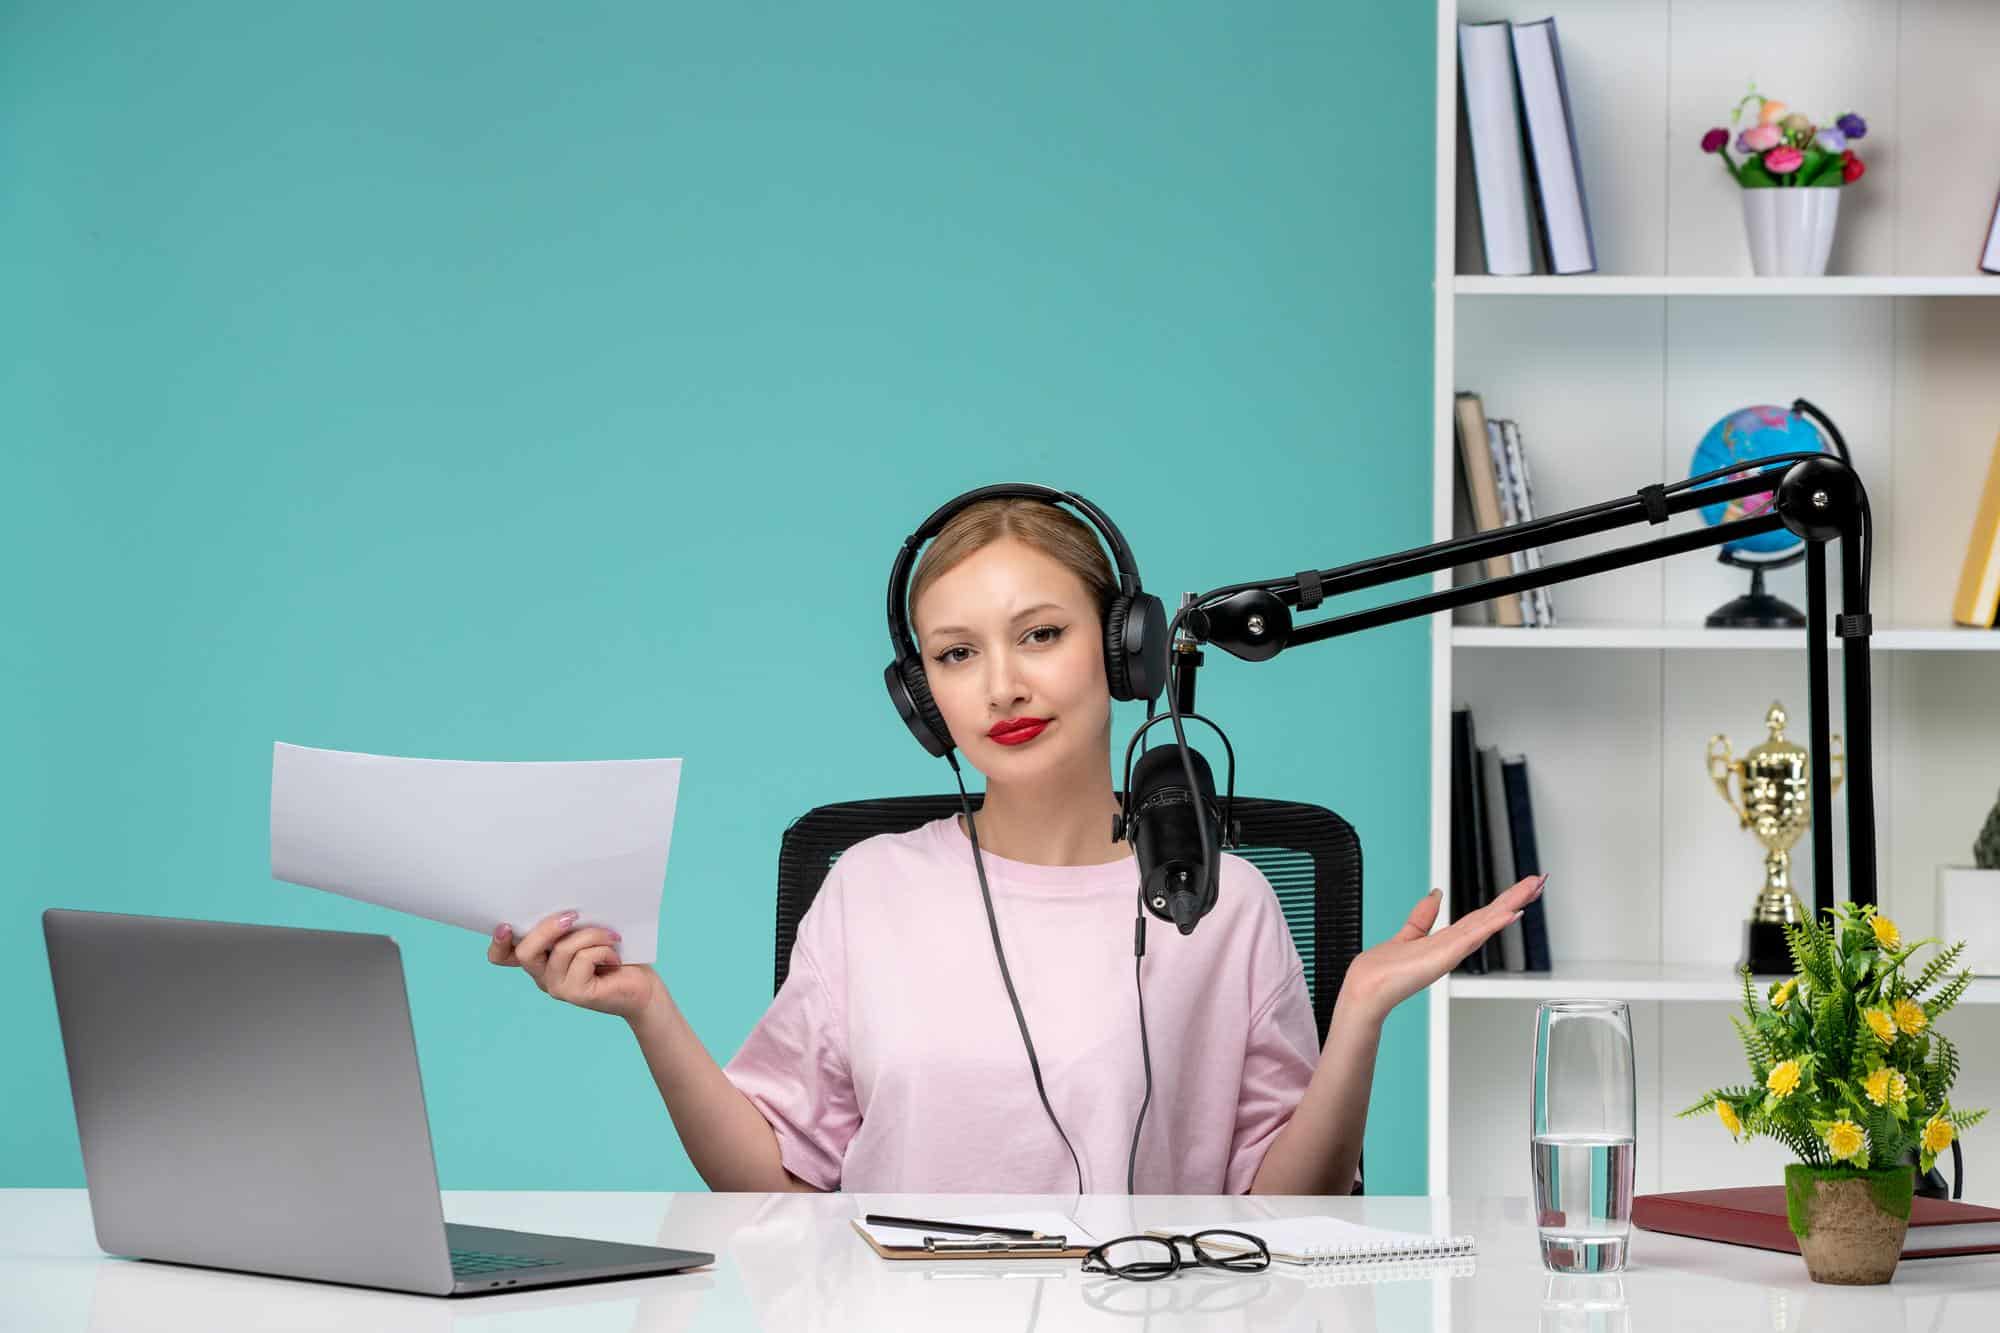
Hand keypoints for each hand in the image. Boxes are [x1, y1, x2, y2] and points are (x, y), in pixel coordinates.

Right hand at [487, 910, 662, 1021]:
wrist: (642, 987)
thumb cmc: (615, 954)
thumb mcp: (587, 933)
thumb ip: (568, 925)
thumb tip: (563, 903)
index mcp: (540, 958)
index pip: (502, 956)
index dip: (497, 942)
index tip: (505, 925)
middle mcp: (542, 975)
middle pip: (525, 951)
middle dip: (548, 927)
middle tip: (573, 915)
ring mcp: (557, 987)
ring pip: (561, 951)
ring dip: (589, 935)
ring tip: (610, 936)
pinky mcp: (576, 994)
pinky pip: (582, 960)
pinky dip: (602, 950)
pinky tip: (615, 956)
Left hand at [1338, 874, 1546, 1025]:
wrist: (1369, 988)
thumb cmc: (1385, 969)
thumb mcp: (1410, 933)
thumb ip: (1423, 915)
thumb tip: (1434, 894)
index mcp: (1448, 939)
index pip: (1482, 915)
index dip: (1503, 900)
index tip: (1522, 887)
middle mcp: (1455, 945)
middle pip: (1491, 916)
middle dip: (1516, 898)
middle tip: (1539, 882)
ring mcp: (1453, 950)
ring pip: (1488, 922)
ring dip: (1511, 904)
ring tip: (1533, 889)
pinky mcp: (1446, 954)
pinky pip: (1474, 935)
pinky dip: (1493, 924)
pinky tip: (1510, 912)